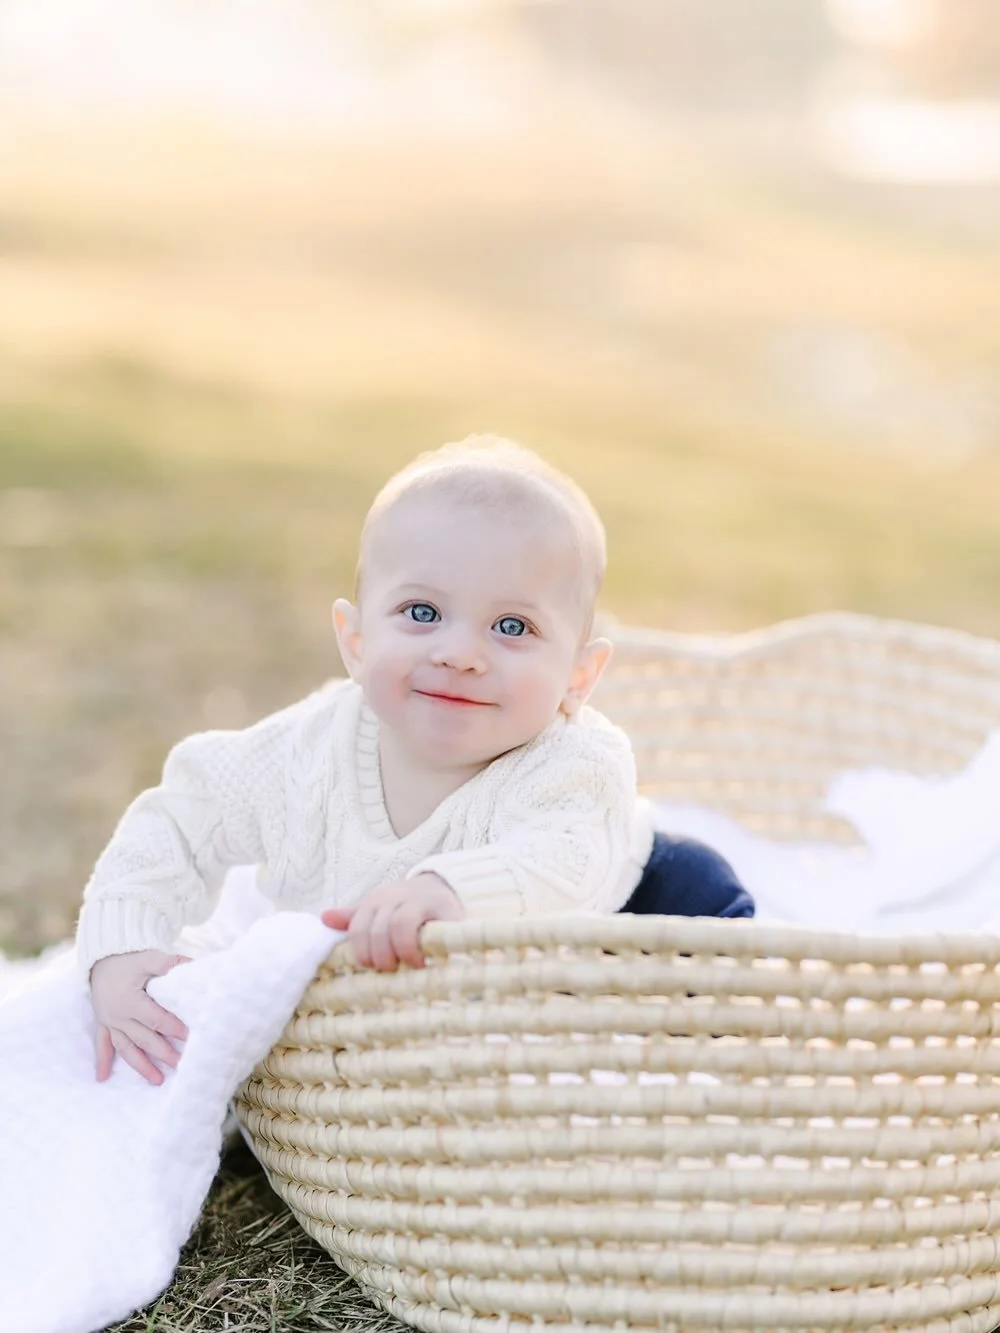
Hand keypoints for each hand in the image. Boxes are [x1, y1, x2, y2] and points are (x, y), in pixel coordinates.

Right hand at [90, 949, 190, 1084]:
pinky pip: (102, 1044)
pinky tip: (102, 1078)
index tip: (189, 1037)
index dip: (173, 1028)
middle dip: (162, 1053)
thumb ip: (169, 963)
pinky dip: (102, 1060)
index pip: (155, 1019)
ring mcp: (109, 1020)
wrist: (103, 956)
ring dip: (141, 1066)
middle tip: (180, 1065)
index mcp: (130, 1000)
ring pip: (126, 1047)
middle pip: (143, 1038)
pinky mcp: (103, 1022)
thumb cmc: (130, 958)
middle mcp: (118, 1014)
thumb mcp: (149, 957)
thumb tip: (193, 966)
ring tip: (158, 1080)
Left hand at [321, 873, 464, 970]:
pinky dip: (419, 945)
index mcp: (375, 901)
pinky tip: (424, 959)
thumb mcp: (379, 910)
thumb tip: (324, 918)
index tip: (372, 966)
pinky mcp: (440, 906)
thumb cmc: (407, 907)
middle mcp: (393, 897)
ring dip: (401, 951)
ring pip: (398, 925)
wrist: (443, 889)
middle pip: (377, 930)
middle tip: (392, 969)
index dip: (362, 952)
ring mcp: (417, 900)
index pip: (358, 928)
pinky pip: (426, 926)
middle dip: (381, 955)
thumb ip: (355, 918)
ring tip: (411, 965)